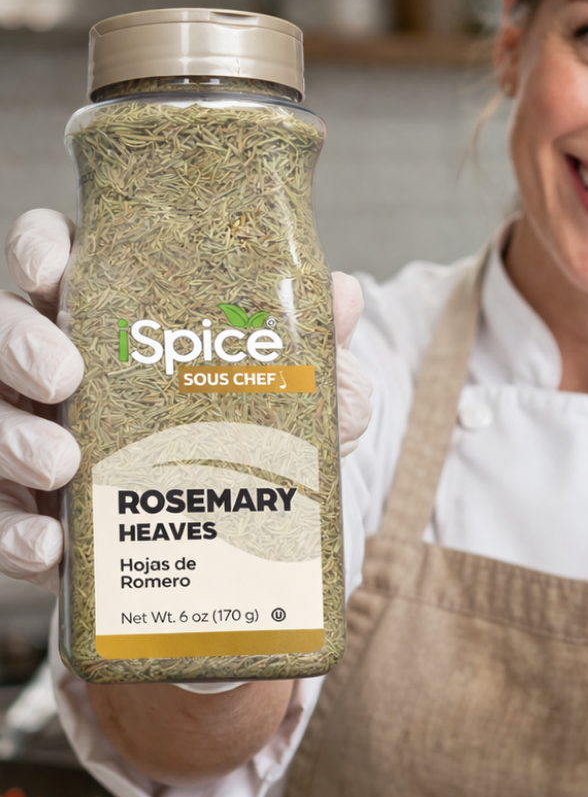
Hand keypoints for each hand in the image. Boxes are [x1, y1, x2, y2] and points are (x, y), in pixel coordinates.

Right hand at [0, 211, 372, 595]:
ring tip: (62, 464)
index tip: (50, 269)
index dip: (39, 249)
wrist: (252, 529)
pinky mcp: (29, 509)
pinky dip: (13, 533)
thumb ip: (316, 348)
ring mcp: (34, 433)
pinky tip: (52, 547)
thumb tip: (345, 295)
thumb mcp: (298, 390)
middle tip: (65, 375)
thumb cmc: (261, 432)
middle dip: (17, 344)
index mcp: (113, 314)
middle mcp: (61, 365)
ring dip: (10, 437)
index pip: (55, 256)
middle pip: (3, 330)